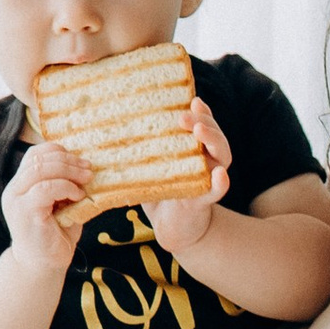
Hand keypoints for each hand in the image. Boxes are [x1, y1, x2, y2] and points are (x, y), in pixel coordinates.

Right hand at [2, 139, 91, 270]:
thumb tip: (87, 167)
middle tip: (89, 170)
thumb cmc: (54, 236)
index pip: (35, 154)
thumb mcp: (61, 204)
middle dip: (68, 161)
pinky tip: (79, 196)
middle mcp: (14, 189)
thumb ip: (65, 185)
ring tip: (87, 179)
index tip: (80, 162)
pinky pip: (45, 188)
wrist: (43, 266)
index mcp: (21, 184)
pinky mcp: (25, 211)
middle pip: (39, 159)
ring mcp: (16, 199)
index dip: (59, 152)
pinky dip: (66, 187)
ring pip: (41, 169)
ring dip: (69, 171)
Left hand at [147, 94, 232, 257]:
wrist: (170, 229)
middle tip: (183, 116)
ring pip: (222, 156)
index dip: (201, 111)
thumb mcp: (148, 166)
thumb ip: (139, 148)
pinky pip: (216, 191)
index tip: (193, 99)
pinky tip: (219, 174)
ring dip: (213, 140)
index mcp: (193, 149)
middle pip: (213, 135)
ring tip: (199, 131)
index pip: (202, 124)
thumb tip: (108, 126)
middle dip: (203, 121)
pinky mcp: (203, 202)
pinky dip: (220, 183)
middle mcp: (206, 161)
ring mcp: (207, 180)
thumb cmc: (158, 194)